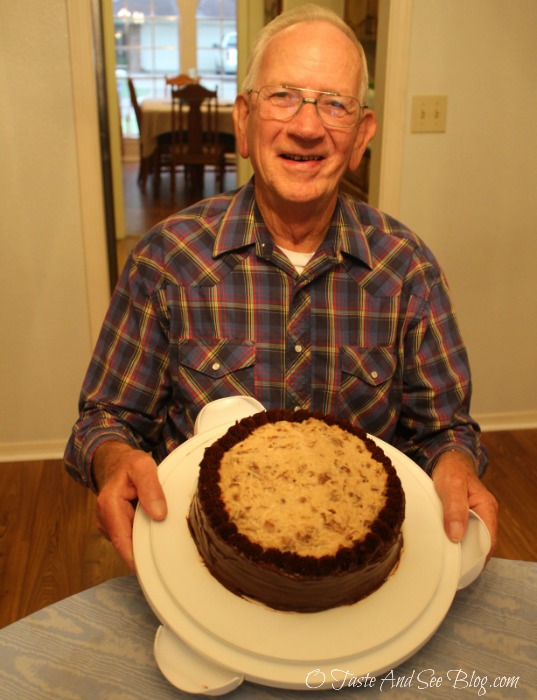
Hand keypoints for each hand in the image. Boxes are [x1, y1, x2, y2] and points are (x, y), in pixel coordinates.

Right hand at [93, 441, 166, 569]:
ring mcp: (109, 525)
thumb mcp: (143, 466)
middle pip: (129, 545)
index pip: (123, 542)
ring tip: (164, 534)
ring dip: (146, 541)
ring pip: (131, 542)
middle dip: (147, 550)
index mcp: (109, 505)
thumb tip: (159, 514)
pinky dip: (143, 534)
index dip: (138, 559)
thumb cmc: (128, 464)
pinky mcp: (116, 526)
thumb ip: (151, 488)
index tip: (155, 569)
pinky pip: (131, 535)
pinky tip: (154, 527)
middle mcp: (105, 519)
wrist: (115, 461)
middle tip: (170, 552)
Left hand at [432, 450, 497, 558]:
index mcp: (487, 508)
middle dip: (469, 556)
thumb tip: (457, 536)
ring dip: (461, 549)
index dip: (478, 556)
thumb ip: (455, 508)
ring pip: (472, 540)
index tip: (463, 567)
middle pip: (481, 543)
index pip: (488, 541)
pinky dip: (455, 540)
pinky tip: (445, 546)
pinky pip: (463, 533)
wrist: (448, 460)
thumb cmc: (451, 470)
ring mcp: (476, 516)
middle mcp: (485, 515)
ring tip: (447, 560)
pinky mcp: (465, 517)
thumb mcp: (451, 485)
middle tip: (452, 567)